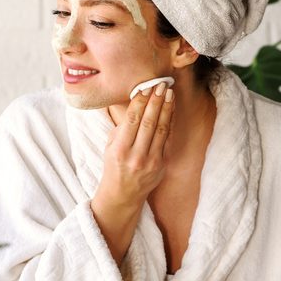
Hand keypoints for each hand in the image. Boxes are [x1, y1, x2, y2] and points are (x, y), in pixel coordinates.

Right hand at [91, 83, 174, 263]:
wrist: (122, 196)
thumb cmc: (114, 167)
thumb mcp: (110, 147)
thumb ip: (122, 128)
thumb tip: (135, 104)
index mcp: (119, 150)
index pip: (132, 120)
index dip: (140, 101)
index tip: (145, 87)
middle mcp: (136, 156)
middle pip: (148, 122)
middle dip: (155, 101)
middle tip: (160, 84)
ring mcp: (151, 162)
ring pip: (160, 129)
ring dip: (166, 109)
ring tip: (168, 92)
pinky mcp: (161, 165)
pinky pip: (166, 139)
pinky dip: (169, 122)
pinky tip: (170, 109)